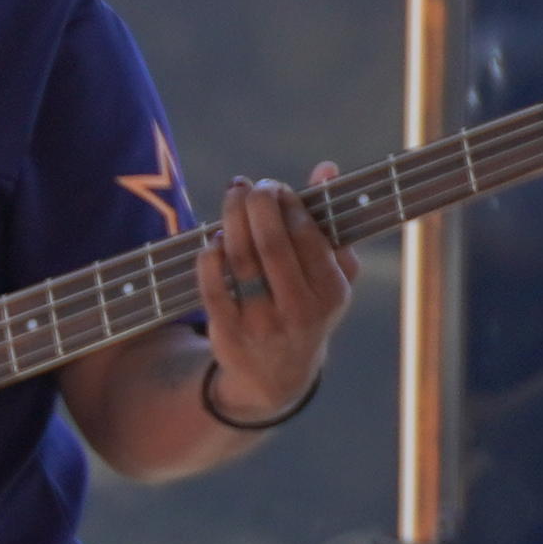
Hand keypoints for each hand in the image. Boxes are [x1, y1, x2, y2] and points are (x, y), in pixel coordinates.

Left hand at [197, 167, 353, 426]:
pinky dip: (210, 257)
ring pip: (241, 261)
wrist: (275, 376)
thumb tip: (325, 167)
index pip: (308, 237)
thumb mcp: (329, 273)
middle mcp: (300, 309)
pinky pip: (212, 287)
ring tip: (232, 196)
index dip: (288, 205)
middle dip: (257, 206)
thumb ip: (329, 221)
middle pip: (272, 244)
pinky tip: (214, 238)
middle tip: (249, 184)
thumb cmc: (305, 308)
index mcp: (332, 292)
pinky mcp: (228, 333)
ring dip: (231, 221)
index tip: (276, 187)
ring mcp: (263, 323)